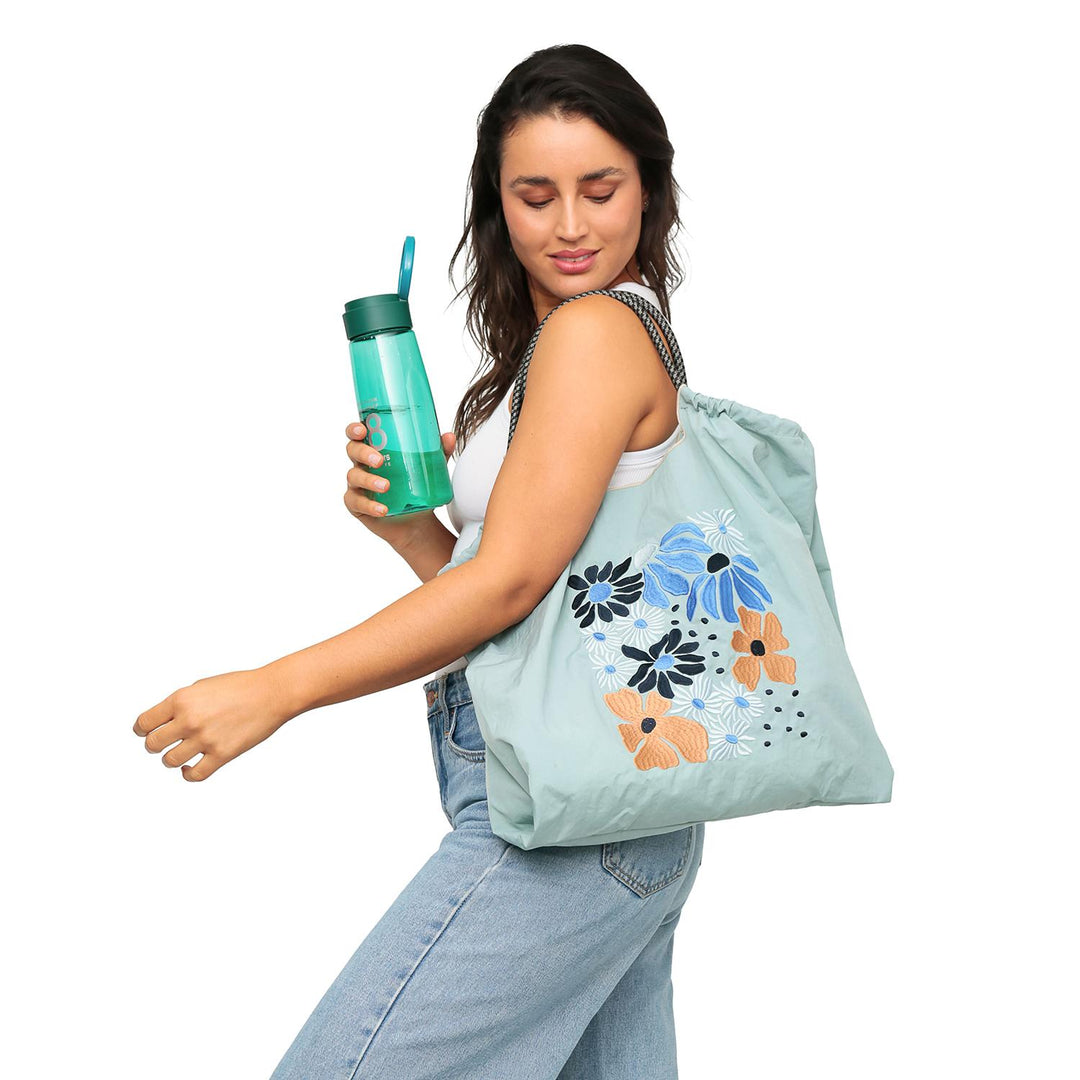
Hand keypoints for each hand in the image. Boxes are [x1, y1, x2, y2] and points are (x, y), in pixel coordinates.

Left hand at [133, 666, 294, 781]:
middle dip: (156, 744)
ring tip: (182, 752)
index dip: (142, 729)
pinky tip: (190, 767)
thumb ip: (180, 704)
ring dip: (173, 758)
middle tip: (165, 742)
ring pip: (170, 761)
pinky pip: (194, 775)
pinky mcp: (222, 754)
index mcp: (182, 699)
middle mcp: (190, 720)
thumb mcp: (202, 686)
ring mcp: (206, 739)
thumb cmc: (240, 686)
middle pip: (153, 744)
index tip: (146, 732)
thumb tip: (163, 721)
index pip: (144, 723)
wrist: (272, 693)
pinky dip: (188, 774)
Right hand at [343, 419, 454, 546]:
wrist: (416, 520)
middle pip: (353, 451)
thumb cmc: (417, 486)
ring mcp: (357, 485)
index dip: (354, 429)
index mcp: (374, 449)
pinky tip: (382, 509)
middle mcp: (362, 464)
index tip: (362, 430)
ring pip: (354, 477)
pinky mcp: (357, 505)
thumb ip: (439, 452)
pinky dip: (370, 505)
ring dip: (369, 480)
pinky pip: (357, 503)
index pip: (357, 434)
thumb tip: (450, 436)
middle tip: (379, 460)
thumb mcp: (430, 468)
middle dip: (363, 453)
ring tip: (386, 486)